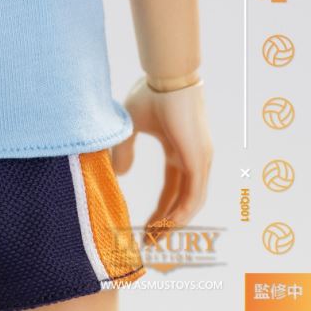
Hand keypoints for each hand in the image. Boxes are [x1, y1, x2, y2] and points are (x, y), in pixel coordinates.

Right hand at [111, 75, 212, 237]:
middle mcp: (192, 157)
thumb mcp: (130, 126)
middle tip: (152, 243)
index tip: (144, 228)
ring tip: (158, 239)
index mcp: (177, 149)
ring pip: (190, 200)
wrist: (165, 75)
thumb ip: (123, 150)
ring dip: (175, 222)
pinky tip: (170, 224)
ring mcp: (199, 158)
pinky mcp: (200, 158)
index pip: (172, 188)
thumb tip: (118, 174)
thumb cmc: (149, 93)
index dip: (159, 209)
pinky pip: (194, 193)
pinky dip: (184, 211)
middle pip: (182, 199)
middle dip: (166, 222)